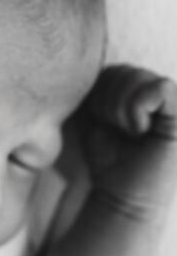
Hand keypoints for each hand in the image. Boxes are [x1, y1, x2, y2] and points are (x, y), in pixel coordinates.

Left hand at [78, 63, 176, 219]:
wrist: (123, 195)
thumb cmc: (109, 158)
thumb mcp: (97, 115)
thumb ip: (101, 86)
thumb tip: (88, 61)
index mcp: (144, 89)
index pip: (116, 68)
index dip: (100, 94)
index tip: (104, 122)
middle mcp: (164, 92)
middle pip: (125, 70)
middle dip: (109, 102)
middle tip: (118, 130)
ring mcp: (176, 104)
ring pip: (139, 78)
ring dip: (121, 109)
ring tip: (130, 132)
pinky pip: (160, 89)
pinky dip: (138, 110)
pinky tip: (139, 130)